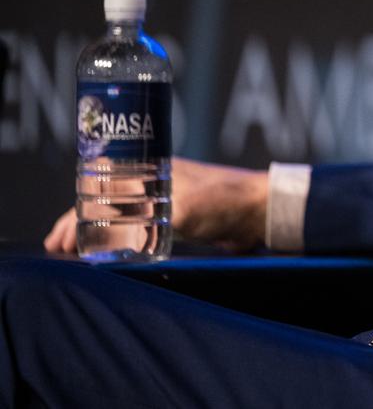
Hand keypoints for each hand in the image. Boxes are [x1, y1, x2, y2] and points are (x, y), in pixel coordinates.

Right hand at [43, 157, 268, 253]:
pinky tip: (111, 254)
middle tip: (57, 248)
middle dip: (79, 224)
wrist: (264, 211)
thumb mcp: (186, 211)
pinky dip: (120, 239)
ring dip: (97, 232)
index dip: (75, 213)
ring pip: (121, 215)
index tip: (57, 238)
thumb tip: (118, 241)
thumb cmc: (227, 202)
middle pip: (106, 202)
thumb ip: (151, 224)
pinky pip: (140, 228)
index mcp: (152, 170)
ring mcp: (168, 200)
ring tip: (74, 253)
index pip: (101, 189)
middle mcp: (156, 182)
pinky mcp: (182, 218)